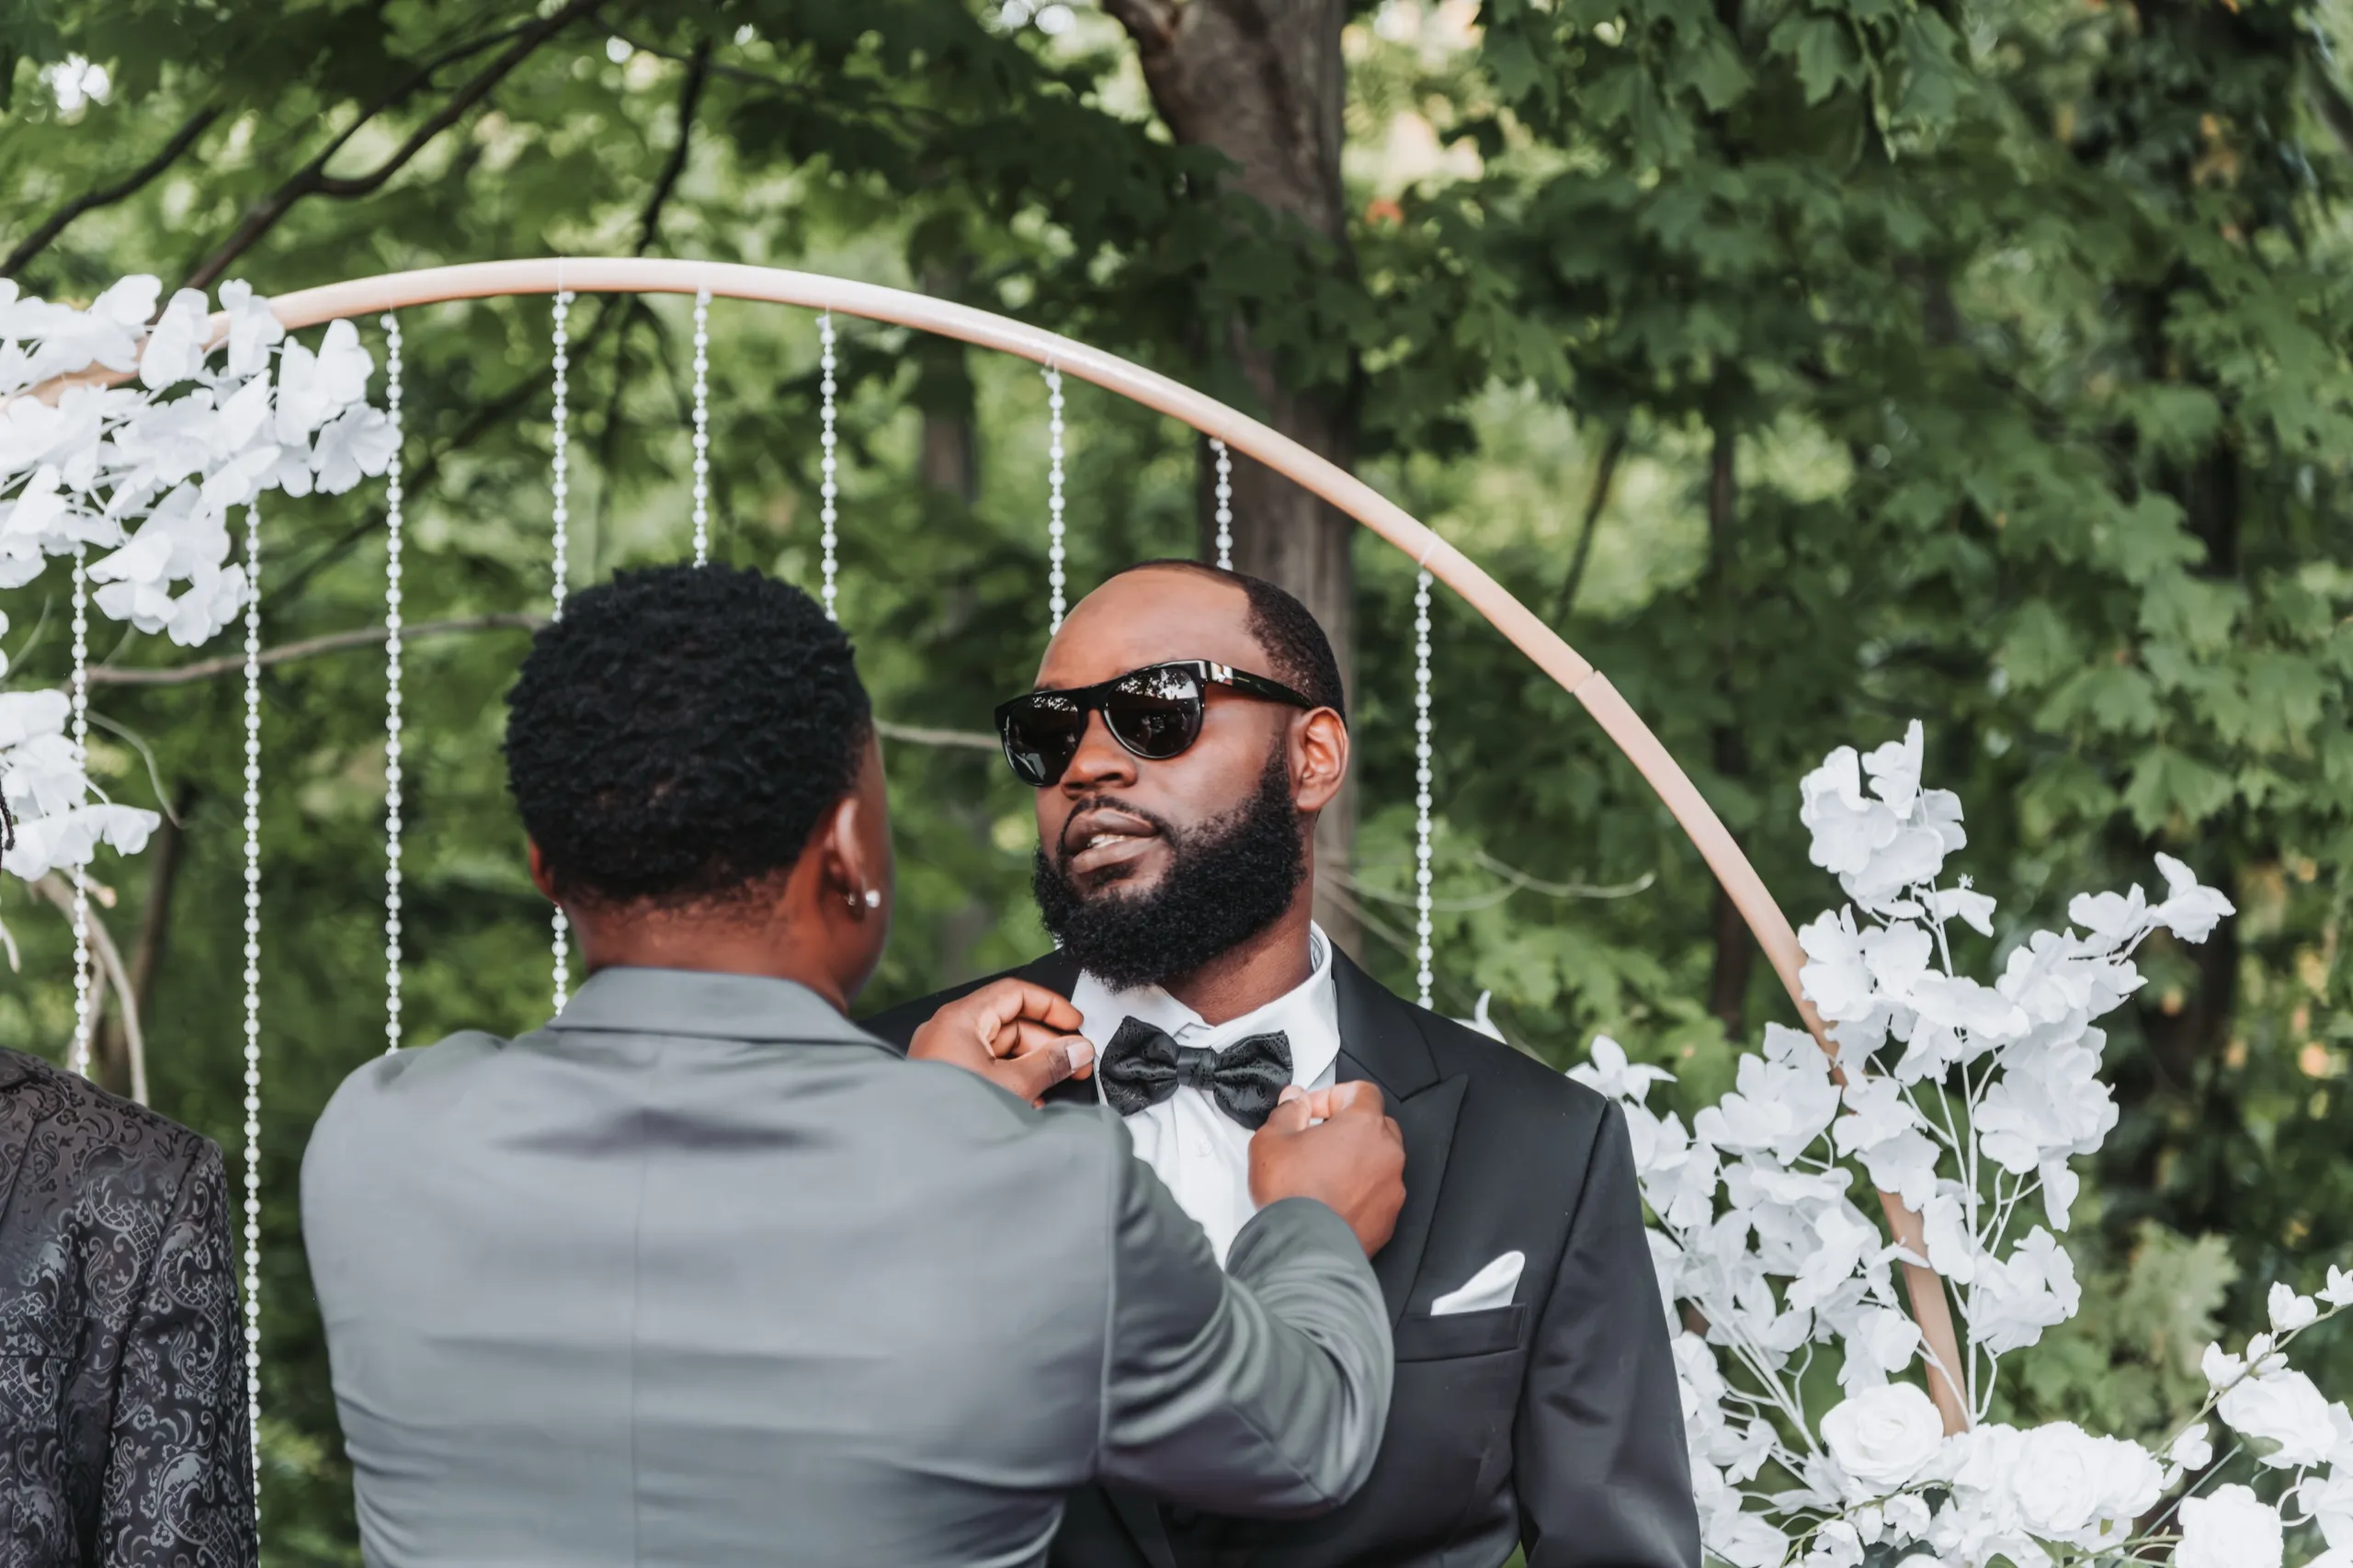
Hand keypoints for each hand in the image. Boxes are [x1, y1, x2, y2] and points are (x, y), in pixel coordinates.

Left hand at [906, 979, 1095, 1106]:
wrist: (919, 1158)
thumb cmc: (951, 1115)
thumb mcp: (1013, 1085)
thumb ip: (1050, 1063)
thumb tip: (1076, 1050)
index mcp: (960, 1020)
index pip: (1014, 993)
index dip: (1050, 1005)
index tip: (1074, 1023)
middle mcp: (949, 1032)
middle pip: (1010, 1023)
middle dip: (1047, 1042)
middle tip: (1075, 1059)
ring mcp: (946, 1057)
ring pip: (1000, 1050)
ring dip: (1032, 1065)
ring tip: (1059, 1083)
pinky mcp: (946, 1081)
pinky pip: (986, 1069)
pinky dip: (1012, 1079)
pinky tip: (1034, 1100)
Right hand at [1248, 1082, 1406, 1255]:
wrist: (1304, 1251)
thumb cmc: (1292, 1197)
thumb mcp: (1271, 1140)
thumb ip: (1287, 1111)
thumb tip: (1295, 1101)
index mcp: (1364, 1125)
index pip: (1361, 1091)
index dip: (1332, 1096)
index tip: (1310, 1111)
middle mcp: (1387, 1153)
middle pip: (1375, 1124)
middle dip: (1347, 1127)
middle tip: (1316, 1139)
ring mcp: (1392, 1187)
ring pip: (1378, 1161)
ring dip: (1355, 1161)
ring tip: (1321, 1174)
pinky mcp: (1389, 1218)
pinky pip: (1378, 1193)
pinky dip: (1360, 1192)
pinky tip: (1332, 1200)